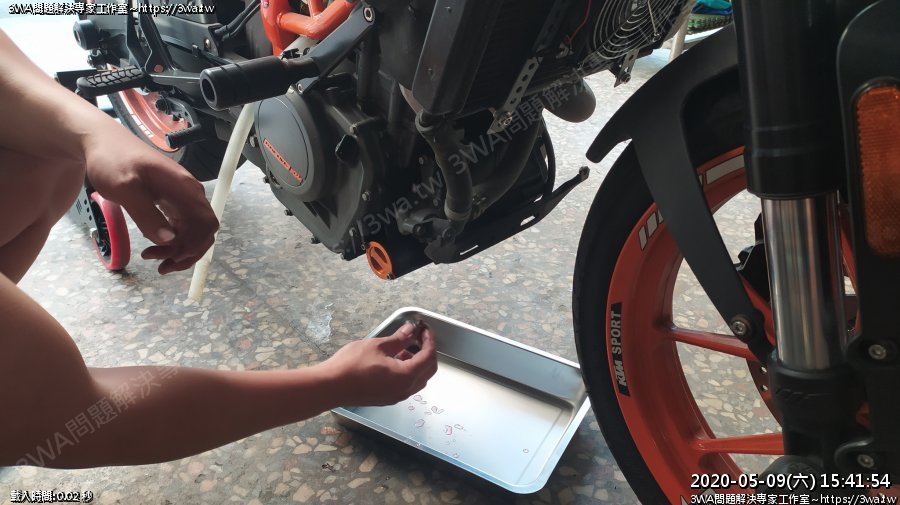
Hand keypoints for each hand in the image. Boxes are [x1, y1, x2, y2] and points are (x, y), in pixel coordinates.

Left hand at [82, 121, 218, 273]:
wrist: (100, 142)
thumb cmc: (111, 160)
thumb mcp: (124, 188)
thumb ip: (146, 214)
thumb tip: (169, 240)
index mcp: (184, 188)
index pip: (207, 224)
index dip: (194, 246)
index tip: (170, 256)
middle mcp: (189, 194)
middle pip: (204, 231)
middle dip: (187, 252)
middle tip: (160, 264)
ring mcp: (181, 197)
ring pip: (194, 231)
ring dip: (180, 250)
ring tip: (153, 258)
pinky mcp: (171, 201)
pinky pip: (182, 226)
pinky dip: (173, 241)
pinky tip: (155, 247)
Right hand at [319, 323, 437, 406]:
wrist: (330, 386)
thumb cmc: (351, 365)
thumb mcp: (377, 346)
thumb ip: (398, 339)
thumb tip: (410, 330)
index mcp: (406, 376)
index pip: (428, 357)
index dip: (430, 341)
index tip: (425, 330)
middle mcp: (405, 390)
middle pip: (427, 371)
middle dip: (427, 352)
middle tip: (419, 337)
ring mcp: (396, 397)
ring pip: (417, 379)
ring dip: (417, 363)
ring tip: (406, 347)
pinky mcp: (386, 398)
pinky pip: (406, 385)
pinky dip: (408, 371)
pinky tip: (396, 360)